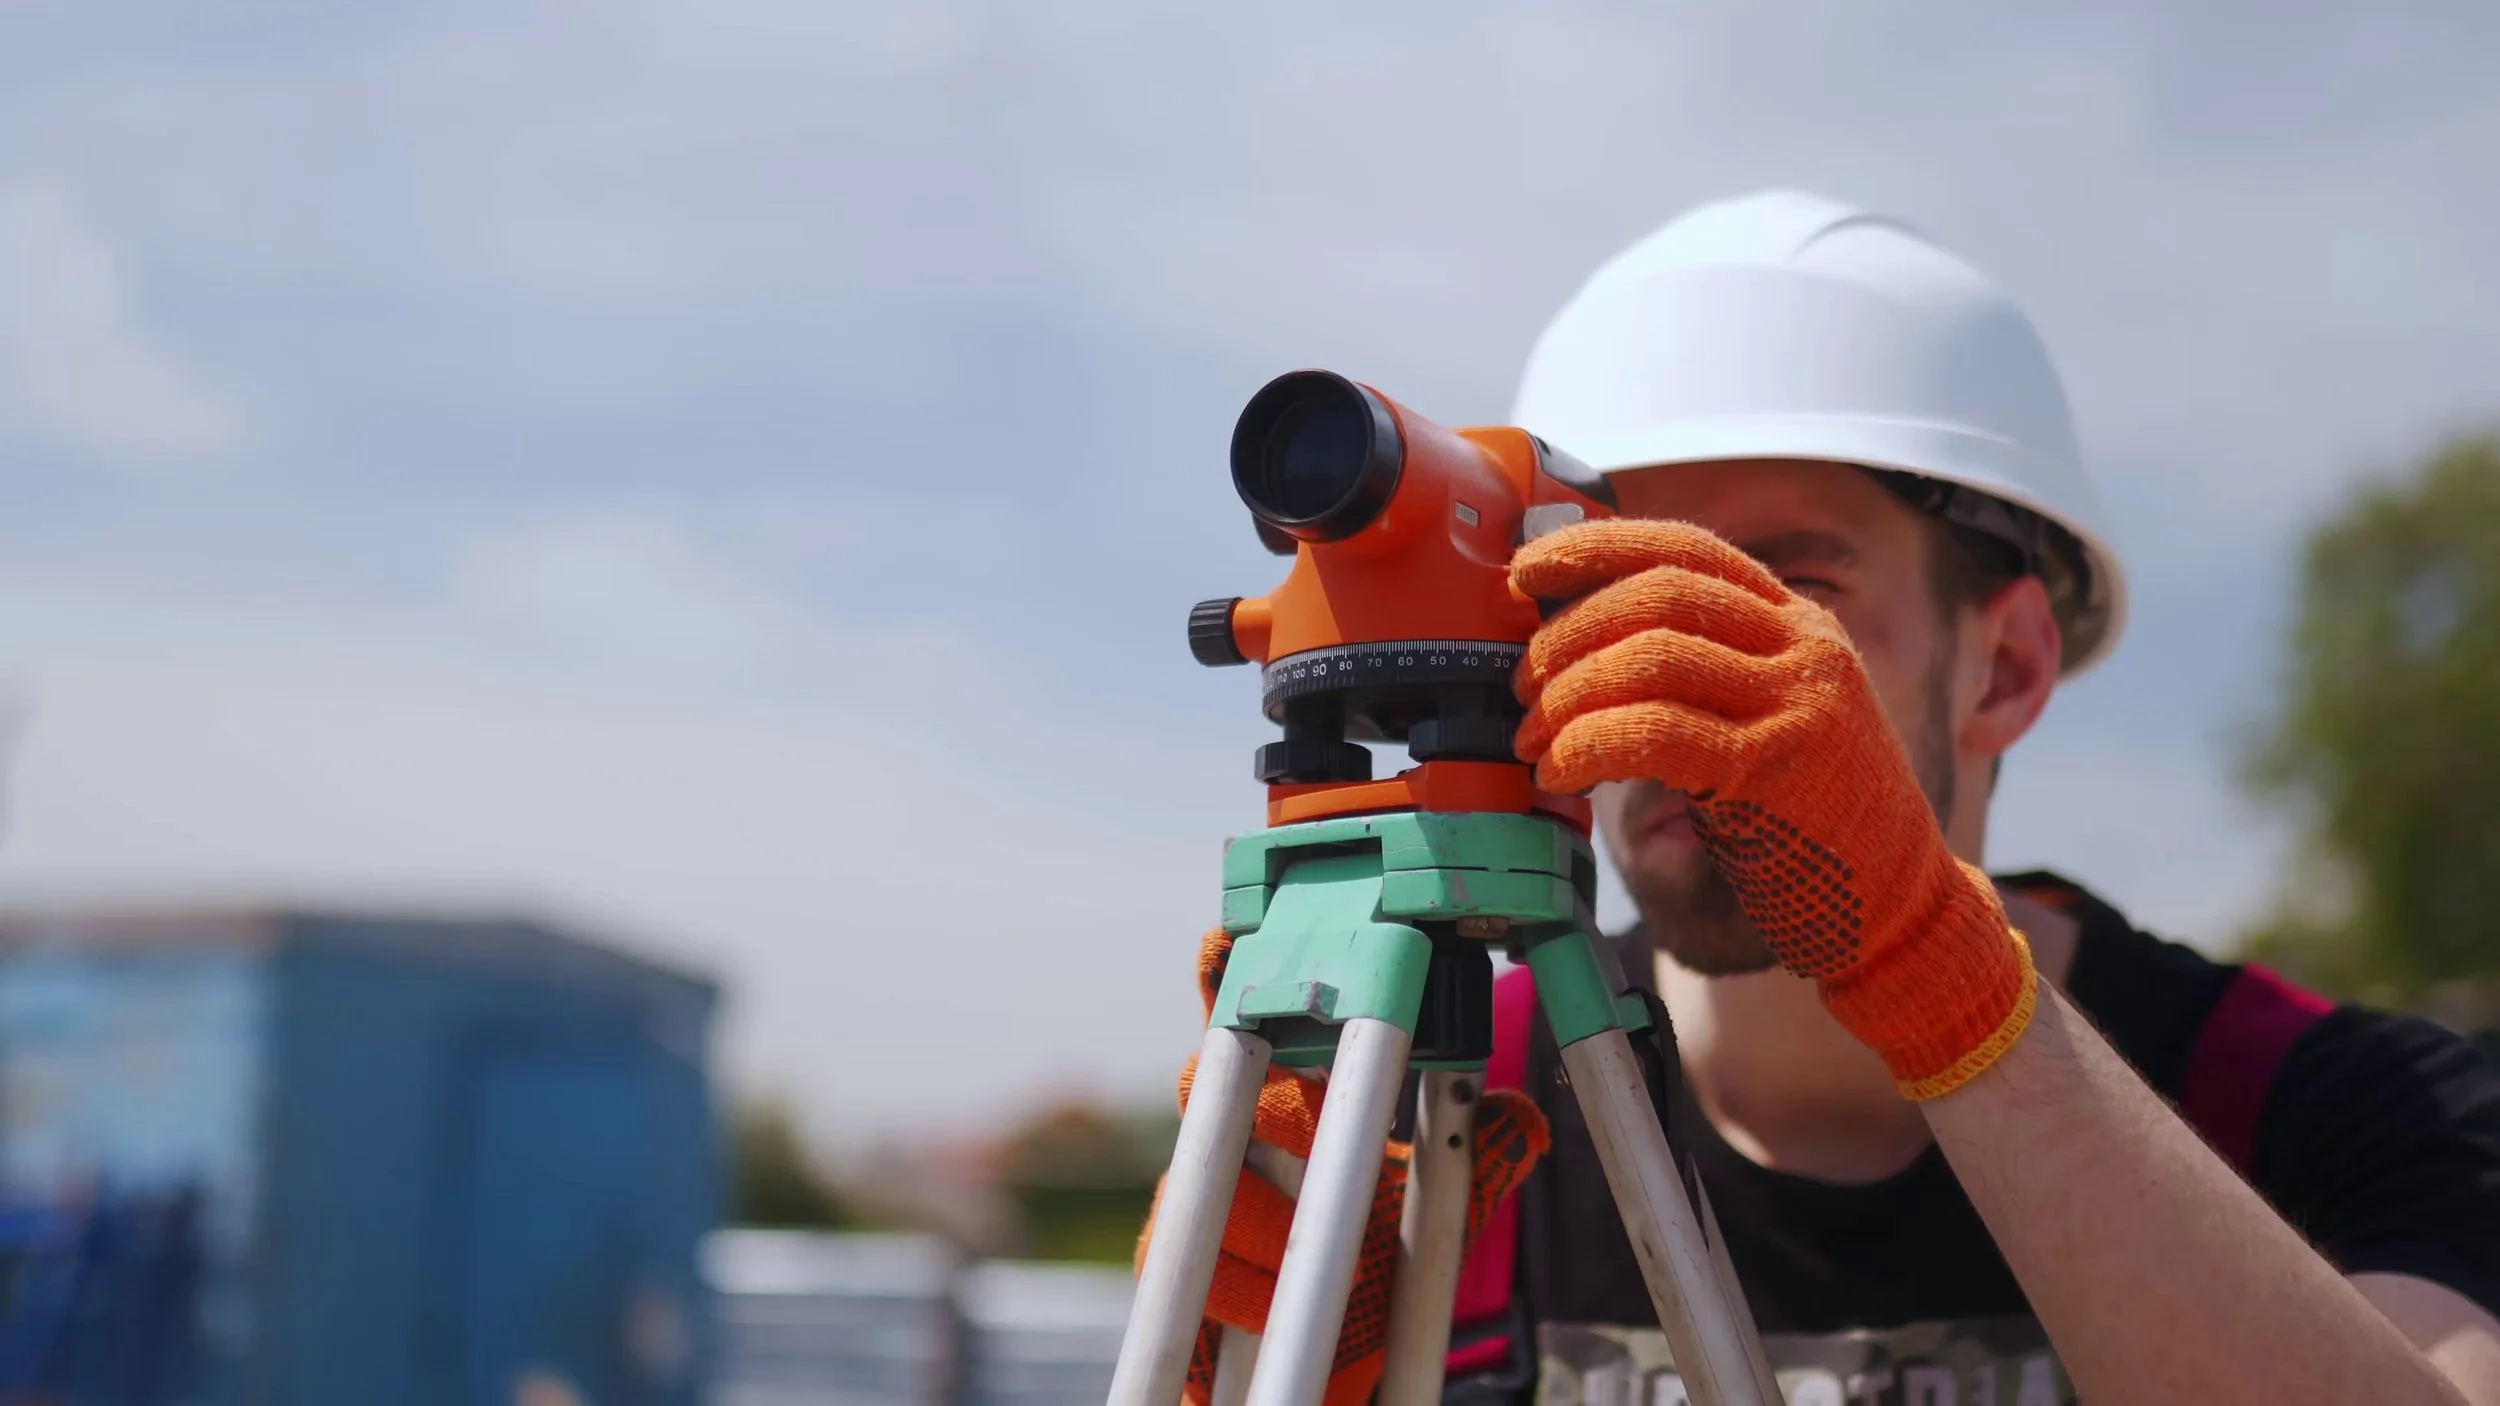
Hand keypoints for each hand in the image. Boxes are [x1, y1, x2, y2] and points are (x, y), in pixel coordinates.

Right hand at [1137, 928, 1550, 1405]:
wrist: (1336, 1361)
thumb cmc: (1378, 1256)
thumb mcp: (1435, 1203)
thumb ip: (1475, 1155)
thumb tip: (1525, 1116)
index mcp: (1284, 1094)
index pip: (1249, 1014)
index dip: (1229, 972)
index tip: (1238, 946)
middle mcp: (1229, 1132)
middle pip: (1211, 1079)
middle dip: (1271, 1102)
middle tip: (1316, 1124)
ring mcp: (1197, 1196)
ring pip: (1206, 1183)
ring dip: (1272, 1224)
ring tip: (1327, 1258)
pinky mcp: (1180, 1268)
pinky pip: (1197, 1269)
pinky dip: (1247, 1290)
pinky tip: (1283, 1305)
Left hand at [1509, 518, 2034, 1098]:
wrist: (1901, 907)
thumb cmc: (1811, 824)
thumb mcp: (1765, 722)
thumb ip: (1697, 678)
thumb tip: (1566, 652)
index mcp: (1798, 624)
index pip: (1684, 549)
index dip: (1595, 547)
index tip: (1525, 569)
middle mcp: (1804, 648)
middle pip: (1656, 595)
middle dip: (1566, 637)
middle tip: (1522, 690)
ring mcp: (1798, 703)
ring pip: (1649, 658)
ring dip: (1567, 699)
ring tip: (1534, 744)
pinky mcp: (1778, 768)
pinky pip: (1654, 732)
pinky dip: (1587, 747)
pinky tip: (1562, 776)